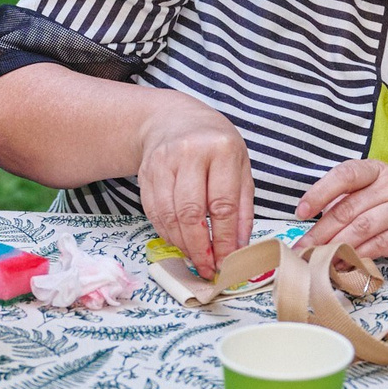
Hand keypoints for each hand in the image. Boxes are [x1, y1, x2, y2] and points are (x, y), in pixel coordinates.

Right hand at [134, 95, 253, 276]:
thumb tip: (239, 247)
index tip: (227, 262)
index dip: (223, 239)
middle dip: (199, 247)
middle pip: (191, 212)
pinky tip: (179, 241)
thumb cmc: (215, 146)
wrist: (174, 120)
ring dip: (181, 244)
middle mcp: (190, 152)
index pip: (223, 205)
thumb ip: (242, 208)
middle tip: (207, 268)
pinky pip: (153, 212)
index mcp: (221, 149)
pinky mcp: (145, 172)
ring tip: (195, 258)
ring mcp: (163, 162)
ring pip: (169, 215)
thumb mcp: (241, 167)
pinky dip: (166, 233)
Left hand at [296, 159, 387, 260]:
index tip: (301, 212)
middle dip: (320, 232)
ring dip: (334, 247)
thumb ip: (352, 198)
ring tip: (316, 259)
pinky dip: (355, 257)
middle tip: (301, 248)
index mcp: (378, 170)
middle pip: (348, 209)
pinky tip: (341, 264)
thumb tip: (316, 221)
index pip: (344, 175)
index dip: (319, 193)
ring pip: (360, 229)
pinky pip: (376, 247)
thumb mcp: (382, 186)